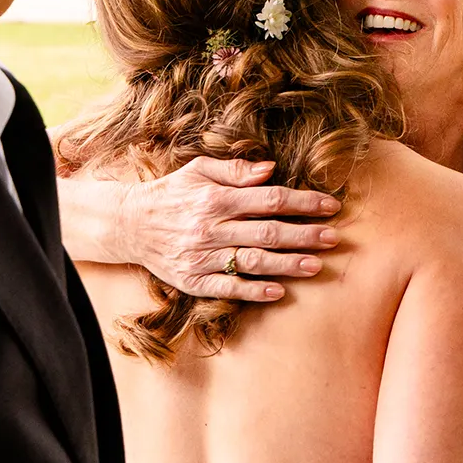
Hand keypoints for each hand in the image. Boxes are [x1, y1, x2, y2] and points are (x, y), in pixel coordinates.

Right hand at [117, 158, 341, 301]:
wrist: (128, 224)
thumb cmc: (171, 193)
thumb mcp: (199, 171)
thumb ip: (235, 170)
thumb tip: (271, 169)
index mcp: (215, 198)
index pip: (269, 199)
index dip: (303, 203)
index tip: (331, 207)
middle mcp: (209, 228)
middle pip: (267, 232)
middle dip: (304, 235)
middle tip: (334, 238)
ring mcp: (201, 256)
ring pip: (251, 262)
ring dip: (286, 265)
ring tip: (316, 267)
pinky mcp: (191, 280)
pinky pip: (226, 288)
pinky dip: (252, 291)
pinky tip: (277, 292)